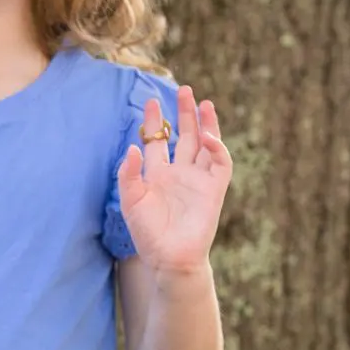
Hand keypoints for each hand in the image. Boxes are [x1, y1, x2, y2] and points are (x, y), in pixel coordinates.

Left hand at [116, 84, 231, 273]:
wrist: (169, 258)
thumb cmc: (147, 234)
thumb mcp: (131, 201)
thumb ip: (129, 174)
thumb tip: (133, 147)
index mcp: (158, 175)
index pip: (158, 141)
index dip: (155, 122)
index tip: (152, 101)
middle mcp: (180, 174)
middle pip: (185, 136)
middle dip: (185, 114)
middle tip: (184, 90)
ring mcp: (198, 180)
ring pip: (205, 145)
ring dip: (206, 124)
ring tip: (204, 102)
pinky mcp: (214, 189)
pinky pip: (220, 164)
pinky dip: (218, 149)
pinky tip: (209, 137)